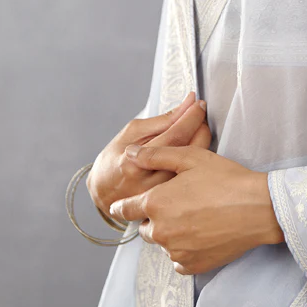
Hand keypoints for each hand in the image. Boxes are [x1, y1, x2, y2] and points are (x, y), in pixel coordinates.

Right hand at [86, 92, 211, 221]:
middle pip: (189, 152)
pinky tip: (194, 149)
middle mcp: (149, 182)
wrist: (104, 192)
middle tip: (200, 115)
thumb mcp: (131, 133)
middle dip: (201, 128)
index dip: (191, 117)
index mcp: (135, 162)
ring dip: (202, 142)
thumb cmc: (115, 159)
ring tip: (198, 130)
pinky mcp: (168, 202)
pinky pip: (191, 177)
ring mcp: (161, 195)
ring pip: (194, 166)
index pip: (174, 135)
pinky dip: (196, 159)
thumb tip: (187, 105)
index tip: (198, 103)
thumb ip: (162, 121)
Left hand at [108, 144, 284, 274]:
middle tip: (178, 205)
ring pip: (162, 243)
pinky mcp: (191, 265)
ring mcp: (175, 251)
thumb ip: (156, 155)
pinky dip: (184, 250)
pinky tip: (201, 235)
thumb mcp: (191, 158)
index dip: (126, 205)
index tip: (127, 205)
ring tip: (194, 218)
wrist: (258, 208)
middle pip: (145, 227)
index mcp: (156, 203)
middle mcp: (160, 231)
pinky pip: (177, 260)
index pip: (125, 209)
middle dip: (155, 217)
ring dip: (170, 233)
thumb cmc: (226, 179)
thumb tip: (130, 154)